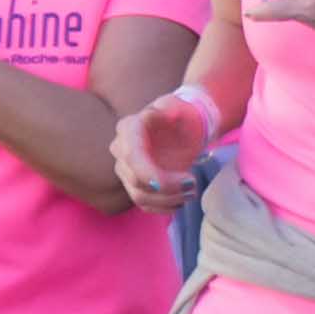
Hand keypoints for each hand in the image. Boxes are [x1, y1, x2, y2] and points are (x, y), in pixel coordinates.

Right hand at [114, 86, 218, 208]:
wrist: (185, 127)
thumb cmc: (183, 115)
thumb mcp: (179, 105)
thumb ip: (169, 106)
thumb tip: (158, 111)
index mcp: (129, 129)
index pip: (132, 156)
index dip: (149, 173)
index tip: (179, 179)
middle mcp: (121, 150)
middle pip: (136, 181)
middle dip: (168, 188)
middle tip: (193, 182)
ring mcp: (126, 170)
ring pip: (140, 197)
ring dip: (169, 200)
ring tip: (192, 191)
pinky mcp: (136, 184)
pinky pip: (145, 205)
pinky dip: (165, 208)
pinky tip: (183, 200)